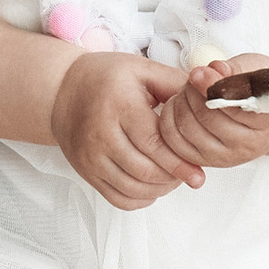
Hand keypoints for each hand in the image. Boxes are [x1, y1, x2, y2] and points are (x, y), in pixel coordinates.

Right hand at [52, 52, 202, 208]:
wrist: (62, 91)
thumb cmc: (106, 78)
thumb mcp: (142, 69)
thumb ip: (175, 84)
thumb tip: (206, 98)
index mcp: (118, 105)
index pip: (152, 143)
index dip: (178, 162)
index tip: (198, 174)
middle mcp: (100, 134)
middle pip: (144, 170)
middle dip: (172, 177)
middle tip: (190, 174)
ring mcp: (90, 156)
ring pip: (132, 188)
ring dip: (159, 189)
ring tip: (173, 178)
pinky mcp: (85, 172)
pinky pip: (117, 198)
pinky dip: (140, 199)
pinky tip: (152, 186)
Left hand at [153, 61, 268, 174]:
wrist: (265, 116)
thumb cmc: (261, 92)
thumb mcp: (256, 72)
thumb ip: (235, 70)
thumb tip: (214, 69)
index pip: (236, 107)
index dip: (212, 87)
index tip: (200, 72)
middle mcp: (249, 146)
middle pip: (208, 118)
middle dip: (193, 92)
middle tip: (194, 77)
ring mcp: (227, 157)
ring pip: (189, 130)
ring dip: (180, 104)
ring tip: (187, 90)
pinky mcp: (206, 161)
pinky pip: (176, 143)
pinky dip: (170, 121)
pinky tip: (178, 107)